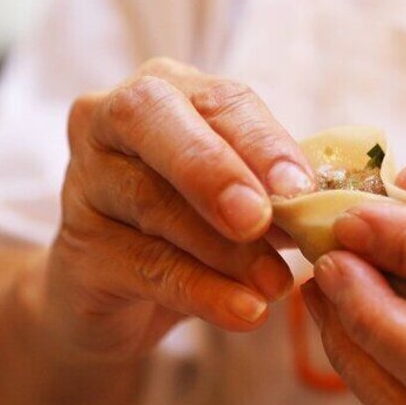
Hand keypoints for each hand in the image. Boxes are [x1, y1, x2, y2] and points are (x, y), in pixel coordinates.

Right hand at [27, 57, 314, 362]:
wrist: (119, 291)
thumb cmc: (194, 224)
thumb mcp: (238, 194)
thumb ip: (273, 187)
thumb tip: (329, 202)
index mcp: (165, 92)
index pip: (216, 99)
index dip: (261, 140)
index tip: (301, 186)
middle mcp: (108, 123)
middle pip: (151, 121)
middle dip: (212, 169)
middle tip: (260, 218)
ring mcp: (83, 183)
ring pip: (152, 203)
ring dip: (224, 249)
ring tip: (276, 283)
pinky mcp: (76, 250)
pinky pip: (144, 266)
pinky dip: (201, 291)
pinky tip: (244, 311)